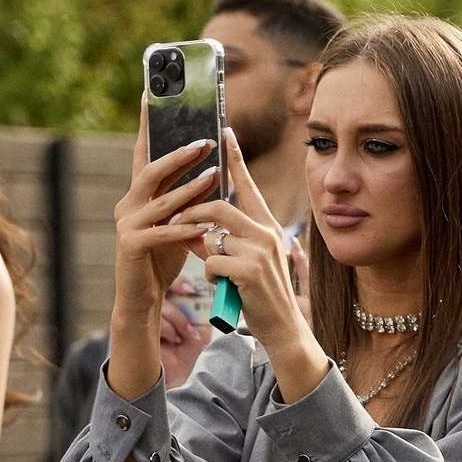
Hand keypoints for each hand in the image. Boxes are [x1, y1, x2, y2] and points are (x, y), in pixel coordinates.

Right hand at [106, 111, 224, 398]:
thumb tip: (213, 171)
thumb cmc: (162, 258)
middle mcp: (128, 204)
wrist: (142, 297)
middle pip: (152, 170)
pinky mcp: (132, 247)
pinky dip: (184, 228)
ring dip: (190, 189)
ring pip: (160, 201)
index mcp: (138, 195)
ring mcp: (128, 225)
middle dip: (179, 154)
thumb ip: (186, 199)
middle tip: (206, 141)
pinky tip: (205, 226)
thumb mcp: (177, 222)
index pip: (144, 154)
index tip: (152, 97)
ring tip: (215, 177)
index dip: (148, 126)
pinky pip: (162, 233)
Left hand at [174, 134, 320, 395]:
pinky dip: (210, 274)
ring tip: (215, 270)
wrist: (283, 329)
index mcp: (267, 226)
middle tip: (178, 225)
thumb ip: (230, 240)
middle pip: (218, 206)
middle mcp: (266, 232)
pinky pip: (211, 260)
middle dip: (192, 215)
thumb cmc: (262, 295)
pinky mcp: (249, 269)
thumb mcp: (249, 261)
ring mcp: (260, 250)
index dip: (234, 159)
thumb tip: (199, 228)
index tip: (224, 132)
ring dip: (203, 253)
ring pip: (211, 236)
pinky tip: (225, 286)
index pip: (246, 186)